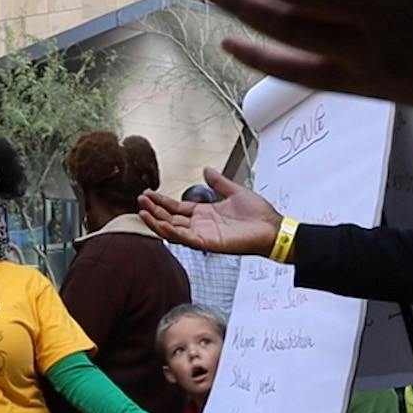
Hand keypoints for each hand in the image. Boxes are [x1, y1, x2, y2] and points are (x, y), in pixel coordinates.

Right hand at [139, 167, 281, 255]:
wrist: (272, 228)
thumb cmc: (258, 215)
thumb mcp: (235, 191)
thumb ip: (219, 182)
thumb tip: (207, 169)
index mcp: (204, 213)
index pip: (176, 207)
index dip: (161, 201)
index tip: (147, 193)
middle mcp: (200, 225)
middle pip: (170, 218)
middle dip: (153, 210)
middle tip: (140, 200)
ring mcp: (203, 234)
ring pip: (172, 230)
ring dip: (157, 221)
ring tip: (143, 212)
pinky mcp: (208, 243)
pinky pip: (185, 238)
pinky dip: (171, 232)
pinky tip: (160, 224)